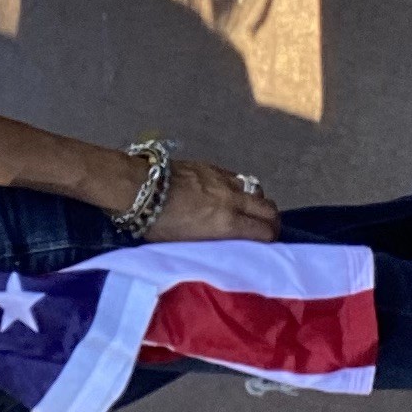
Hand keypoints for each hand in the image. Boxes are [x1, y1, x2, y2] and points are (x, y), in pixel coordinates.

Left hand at [149, 158, 280, 241]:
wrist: (139, 187)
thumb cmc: (157, 223)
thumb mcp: (188, 243)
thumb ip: (215, 241)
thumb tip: (228, 243)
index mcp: (227, 223)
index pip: (265, 231)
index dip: (271, 239)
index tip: (268, 244)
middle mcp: (232, 200)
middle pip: (268, 208)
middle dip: (271, 220)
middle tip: (266, 228)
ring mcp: (224, 180)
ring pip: (256, 190)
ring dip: (257, 202)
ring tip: (248, 210)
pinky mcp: (213, 167)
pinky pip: (238, 179)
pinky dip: (241, 188)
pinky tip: (229, 194)